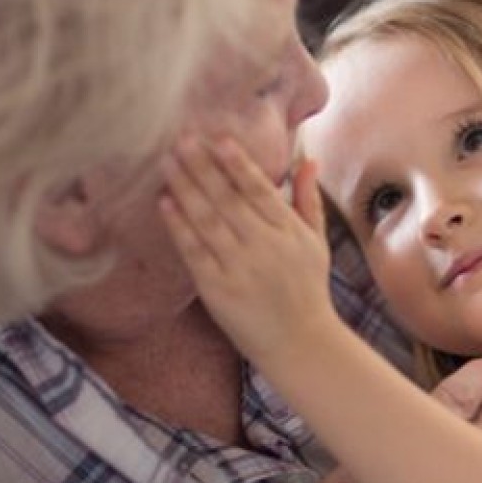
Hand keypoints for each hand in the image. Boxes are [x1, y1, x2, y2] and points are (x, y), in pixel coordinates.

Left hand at [160, 134, 332, 357]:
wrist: (300, 344)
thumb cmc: (307, 289)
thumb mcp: (316, 241)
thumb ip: (307, 199)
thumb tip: (308, 160)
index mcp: (289, 231)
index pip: (259, 190)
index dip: (238, 163)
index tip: (219, 138)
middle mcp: (265, 245)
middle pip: (228, 199)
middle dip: (203, 167)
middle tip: (181, 140)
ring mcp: (240, 267)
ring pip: (208, 221)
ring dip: (185, 189)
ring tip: (167, 163)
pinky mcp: (218, 289)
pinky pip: (194, 252)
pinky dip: (179, 227)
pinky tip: (165, 204)